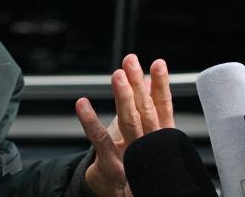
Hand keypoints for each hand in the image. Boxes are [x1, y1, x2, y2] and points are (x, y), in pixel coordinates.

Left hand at [75, 55, 173, 196]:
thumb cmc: (133, 157)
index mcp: (161, 135)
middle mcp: (150, 145)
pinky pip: (99, 140)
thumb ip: (148, 104)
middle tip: (131, 61)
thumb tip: (150, 78)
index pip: (162, 106)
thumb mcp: (143, 129)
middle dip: (138, 85)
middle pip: (146, 112)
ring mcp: (132, 156)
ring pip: (129, 123)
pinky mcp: (112, 165)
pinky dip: (90, 121)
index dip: (161, 85)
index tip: (158, 63)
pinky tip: (81, 103)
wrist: (122, 194)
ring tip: (117, 75)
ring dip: (123, 97)